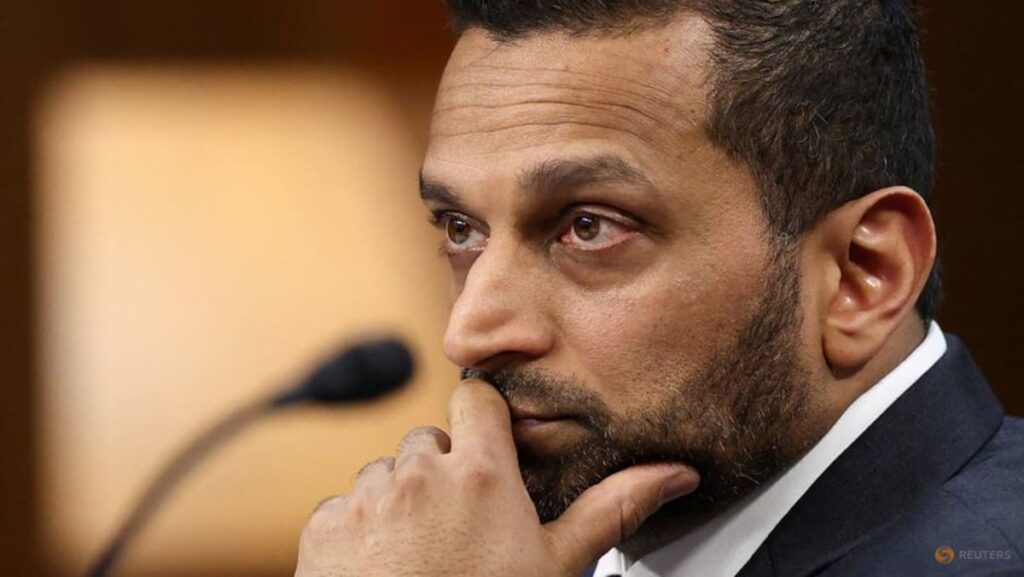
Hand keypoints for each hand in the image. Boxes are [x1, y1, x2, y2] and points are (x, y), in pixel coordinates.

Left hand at [295, 378, 699, 576]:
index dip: (484, 422)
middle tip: (462, 529)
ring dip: (401, 502)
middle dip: (443, 474)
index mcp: (483, 473)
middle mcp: (421, 471)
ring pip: (386, 475)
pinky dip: (361, 532)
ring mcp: (369, 495)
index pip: (477, 396)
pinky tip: (385, 570)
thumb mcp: (557, 567)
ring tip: (423, 556)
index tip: (491, 450)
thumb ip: (611, 509)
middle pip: (431, 442)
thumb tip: (675, 471)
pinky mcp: (326, 524)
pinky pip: (346, 508)